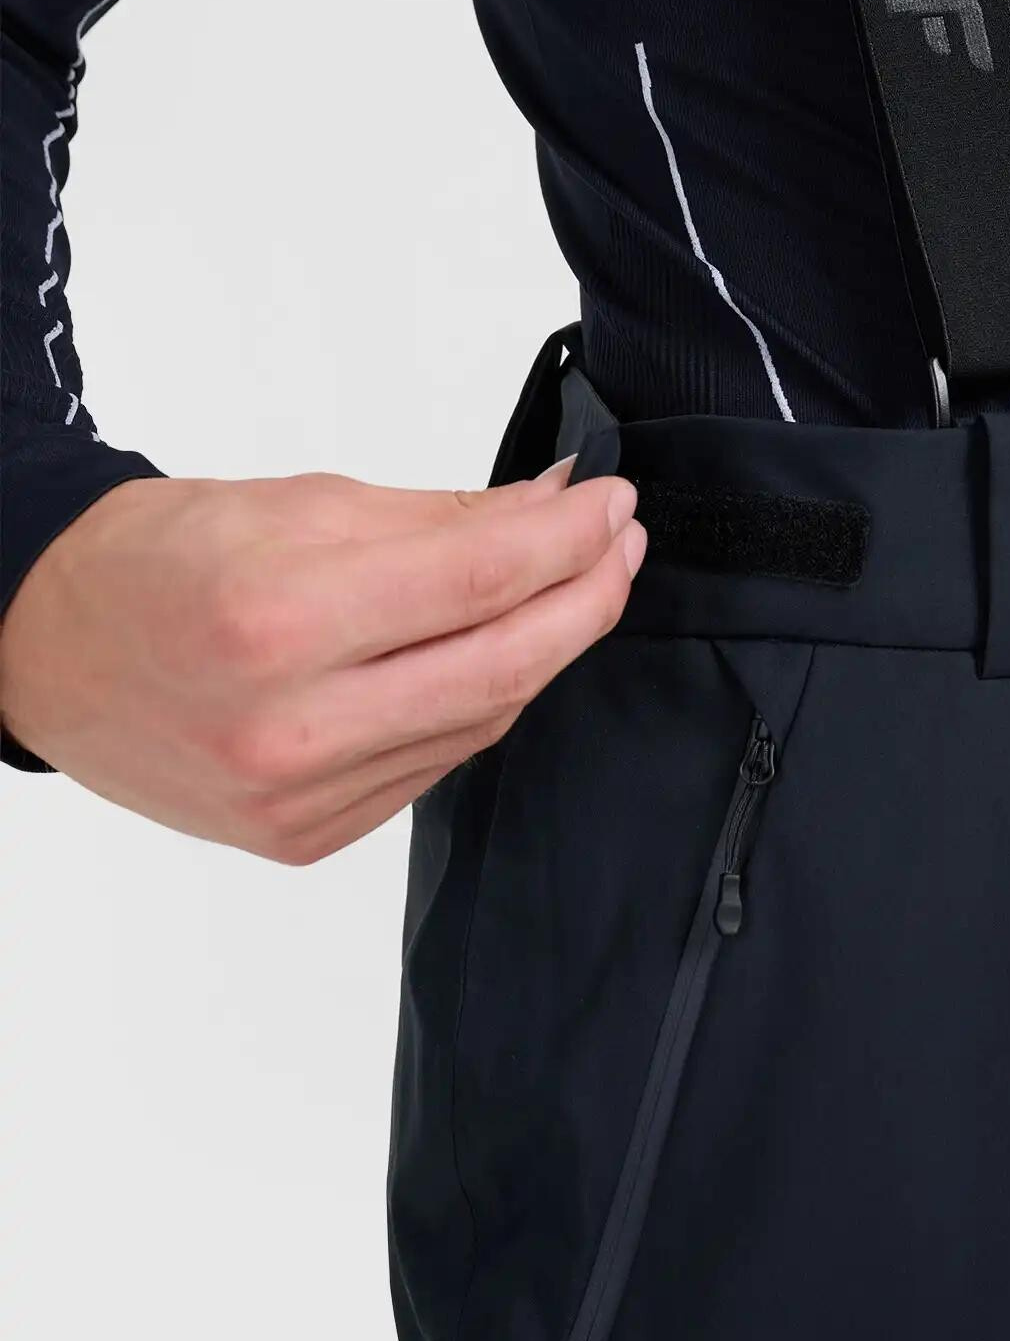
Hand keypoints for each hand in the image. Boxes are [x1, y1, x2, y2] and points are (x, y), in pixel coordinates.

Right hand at [0, 461, 644, 862]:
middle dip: (586, 599)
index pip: (478, 579)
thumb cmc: (155, 561)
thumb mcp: (292, 503)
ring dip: (543, 652)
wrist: (49, 651)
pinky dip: (481, 706)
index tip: (613, 503)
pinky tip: (500, 656)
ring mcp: (297, 798)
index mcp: (274, 617)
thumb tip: (551, 508)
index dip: (568, 538)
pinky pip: (434, 766)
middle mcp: (287, 725)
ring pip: (478, 723)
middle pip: (500, 667)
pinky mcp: (304, 838)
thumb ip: (438, 516)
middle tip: (621, 545)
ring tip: (573, 588)